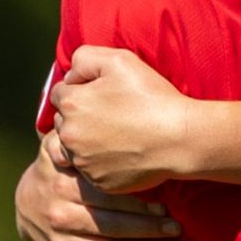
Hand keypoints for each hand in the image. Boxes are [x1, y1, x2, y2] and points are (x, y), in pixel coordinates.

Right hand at [15, 135, 178, 240]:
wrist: (27, 202)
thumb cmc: (56, 168)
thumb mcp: (56, 147)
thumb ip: (70, 139)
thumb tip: (76, 129)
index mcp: (62, 186)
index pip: (106, 198)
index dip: (137, 206)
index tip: (165, 208)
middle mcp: (61, 216)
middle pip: (112, 228)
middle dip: (148, 231)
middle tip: (176, 230)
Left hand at [50, 46, 199, 192]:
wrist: (180, 138)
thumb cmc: (151, 96)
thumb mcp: (119, 59)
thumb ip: (85, 58)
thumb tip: (70, 76)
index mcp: (71, 104)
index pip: (59, 93)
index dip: (81, 90)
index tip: (103, 94)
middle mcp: (70, 135)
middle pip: (63, 123)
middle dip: (80, 117)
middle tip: (112, 114)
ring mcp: (83, 162)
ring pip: (74, 149)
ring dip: (87, 142)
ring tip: (116, 135)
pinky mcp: (98, 182)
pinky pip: (91, 170)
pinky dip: (102, 162)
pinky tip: (124, 152)